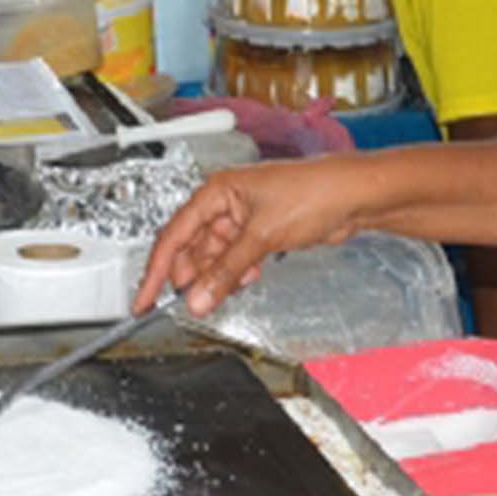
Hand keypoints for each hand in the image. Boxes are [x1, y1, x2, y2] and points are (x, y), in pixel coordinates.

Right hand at [134, 159, 370, 316]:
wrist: (353, 196)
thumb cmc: (313, 192)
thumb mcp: (262, 236)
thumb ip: (226, 271)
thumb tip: (197, 299)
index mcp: (216, 192)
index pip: (173, 235)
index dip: (156, 270)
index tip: (144, 299)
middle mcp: (225, 203)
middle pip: (192, 249)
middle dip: (192, 277)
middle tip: (193, 303)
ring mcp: (243, 218)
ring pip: (214, 257)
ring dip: (218, 278)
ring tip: (227, 290)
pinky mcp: (260, 232)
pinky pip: (235, 258)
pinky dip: (236, 273)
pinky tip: (247, 278)